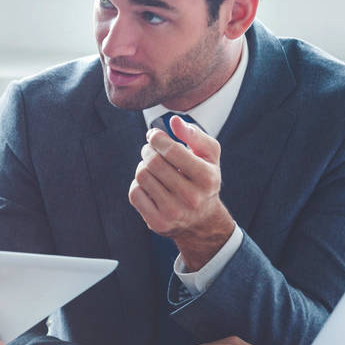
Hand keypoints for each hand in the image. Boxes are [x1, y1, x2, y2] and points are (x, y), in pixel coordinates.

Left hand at [129, 115, 235, 269]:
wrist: (202, 220)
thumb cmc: (203, 179)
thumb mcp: (209, 156)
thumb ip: (195, 134)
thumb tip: (174, 121)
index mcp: (207, 178)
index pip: (172, 150)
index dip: (157, 137)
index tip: (153, 135)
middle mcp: (192, 197)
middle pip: (153, 162)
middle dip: (148, 150)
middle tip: (150, 150)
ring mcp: (174, 212)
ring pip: (142, 176)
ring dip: (142, 166)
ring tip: (151, 167)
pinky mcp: (158, 223)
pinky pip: (135, 193)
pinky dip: (138, 184)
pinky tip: (148, 184)